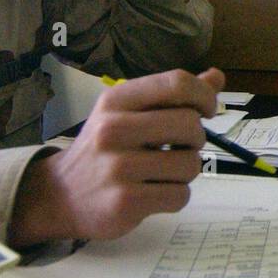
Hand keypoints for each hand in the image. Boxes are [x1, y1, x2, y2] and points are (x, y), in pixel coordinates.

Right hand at [9, 68, 225, 243]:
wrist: (60, 195)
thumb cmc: (103, 150)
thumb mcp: (127, 114)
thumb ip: (172, 96)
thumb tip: (217, 76)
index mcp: (116, 100)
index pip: (176, 83)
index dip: (204, 95)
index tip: (207, 110)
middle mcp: (114, 129)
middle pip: (190, 124)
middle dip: (195, 139)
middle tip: (179, 147)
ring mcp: (119, 167)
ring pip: (190, 164)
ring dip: (186, 171)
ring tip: (163, 172)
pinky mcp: (126, 201)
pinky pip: (180, 196)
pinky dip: (176, 196)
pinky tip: (155, 192)